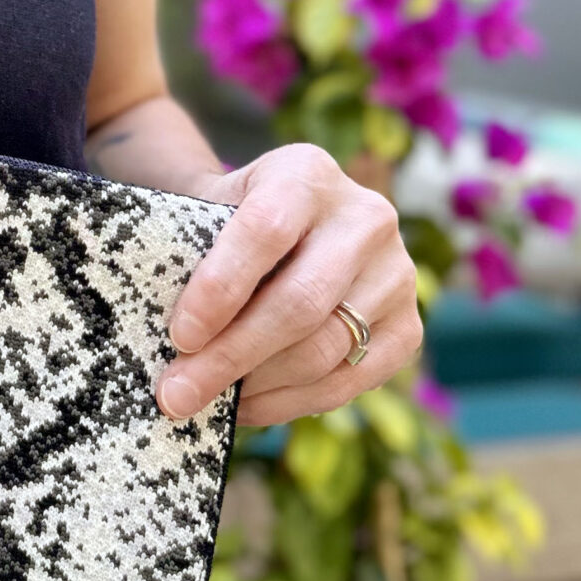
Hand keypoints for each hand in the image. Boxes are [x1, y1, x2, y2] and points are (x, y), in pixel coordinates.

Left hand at [156, 142, 422, 427]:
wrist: (281, 227)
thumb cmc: (229, 225)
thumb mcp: (209, 215)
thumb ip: (193, 261)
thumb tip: (172, 347)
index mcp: (307, 173)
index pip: (265, 231)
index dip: (221, 288)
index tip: (180, 337)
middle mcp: (365, 217)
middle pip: (299, 302)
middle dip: (230, 355)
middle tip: (176, 394)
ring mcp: (396, 274)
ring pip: (324, 349)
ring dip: (256, 386)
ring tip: (203, 402)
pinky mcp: (408, 327)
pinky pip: (348, 381)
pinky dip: (290, 403)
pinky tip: (246, 407)